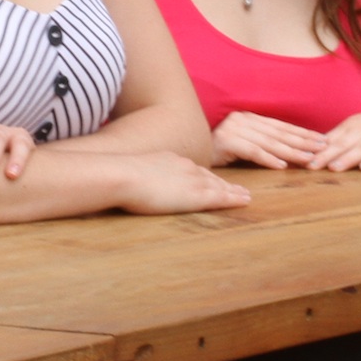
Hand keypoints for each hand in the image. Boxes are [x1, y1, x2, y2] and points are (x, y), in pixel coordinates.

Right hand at [119, 152, 252, 214]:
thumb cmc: (115, 175)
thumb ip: (130, 176)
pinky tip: (245, 201)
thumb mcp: (125, 171)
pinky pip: (221, 197)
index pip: (191, 169)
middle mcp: (184, 166)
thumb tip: (116, 181)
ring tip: (245, 196)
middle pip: (209, 176)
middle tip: (237, 188)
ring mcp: (192, 180)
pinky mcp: (197, 195)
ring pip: (219, 185)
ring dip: (233, 191)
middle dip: (223, 182)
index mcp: (168, 159)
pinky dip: (235, 199)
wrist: (122, 175)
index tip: (211, 180)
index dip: (203, 176)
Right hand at [213, 110, 328, 168]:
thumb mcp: (239, 143)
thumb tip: (286, 153)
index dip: (302, 133)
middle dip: (303, 141)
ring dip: (291, 152)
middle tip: (322, 148)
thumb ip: (259, 143)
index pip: (280, 126)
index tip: (322, 140)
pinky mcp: (225, 141)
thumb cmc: (214, 150)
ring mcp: (233, 129)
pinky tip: (282, 166)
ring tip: (308, 159)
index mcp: (248, 118)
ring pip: (268, 142)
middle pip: (278, 133)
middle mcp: (242, 120)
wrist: (186, 147)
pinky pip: (251, 151)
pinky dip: (268, 158)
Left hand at [311, 106, 360, 171]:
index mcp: (354, 125)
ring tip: (334, 167)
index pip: (332, 138)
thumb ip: (339, 138)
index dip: (317, 149)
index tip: (301, 158)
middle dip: (327, 155)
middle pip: (344, 143)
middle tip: (311, 166)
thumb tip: (311, 149)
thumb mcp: (359, 127)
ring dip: (348, 158)